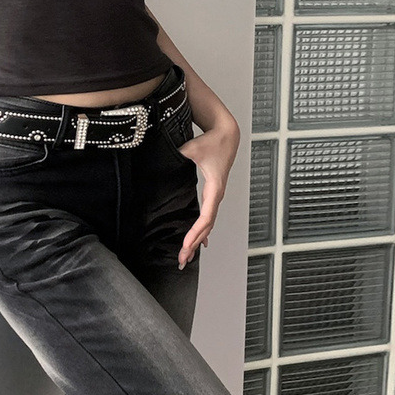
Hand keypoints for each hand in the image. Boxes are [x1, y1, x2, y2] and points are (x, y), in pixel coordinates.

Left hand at [176, 117, 239, 269]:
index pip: (206, 216)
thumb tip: (167, 159)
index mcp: (215, 188)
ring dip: (198, 240)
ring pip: (208, 224)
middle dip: (194, 244)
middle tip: (183, 259)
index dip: (196, 232)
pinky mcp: (213, 193)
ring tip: (187, 256)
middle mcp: (217, 195)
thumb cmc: (212, 141)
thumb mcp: (193, 148)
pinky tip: (199, 242)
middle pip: (207, 226)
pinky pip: (209, 217)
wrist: (227, 135)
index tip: (186, 244)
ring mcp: (216, 196)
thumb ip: (180, 154)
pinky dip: (203, 231)